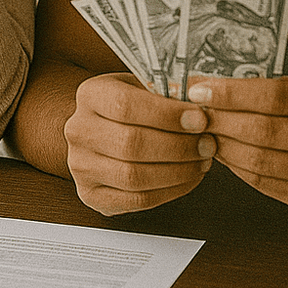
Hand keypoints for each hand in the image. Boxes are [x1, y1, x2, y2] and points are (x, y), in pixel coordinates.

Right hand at [64, 72, 216, 214]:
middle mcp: (79, 131)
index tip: (200, 119)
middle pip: (131, 144)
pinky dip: (170, 191)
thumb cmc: (129, 108)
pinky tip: (188, 177)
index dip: (167, 115)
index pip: (125, 105)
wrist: (100, 131)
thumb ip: (166, 93)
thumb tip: (200, 104)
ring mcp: (81, 167)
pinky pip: (136, 200)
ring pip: (134, 176)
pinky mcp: (92, 195)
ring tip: (202, 161)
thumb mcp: (143, 87)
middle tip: (207, 143)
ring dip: (178, 171)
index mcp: (90, 95)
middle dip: (179, 146)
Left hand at [188, 76, 287, 222]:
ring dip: (224, 148)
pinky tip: (229, 156)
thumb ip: (286, 91)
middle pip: (263, 133)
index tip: (200, 88)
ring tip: (206, 133)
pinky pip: (268, 187)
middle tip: (194, 113)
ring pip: (260, 165)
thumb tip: (223, 91)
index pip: (276, 95)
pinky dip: (242, 170)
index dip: (231, 93)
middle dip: (220, 121)